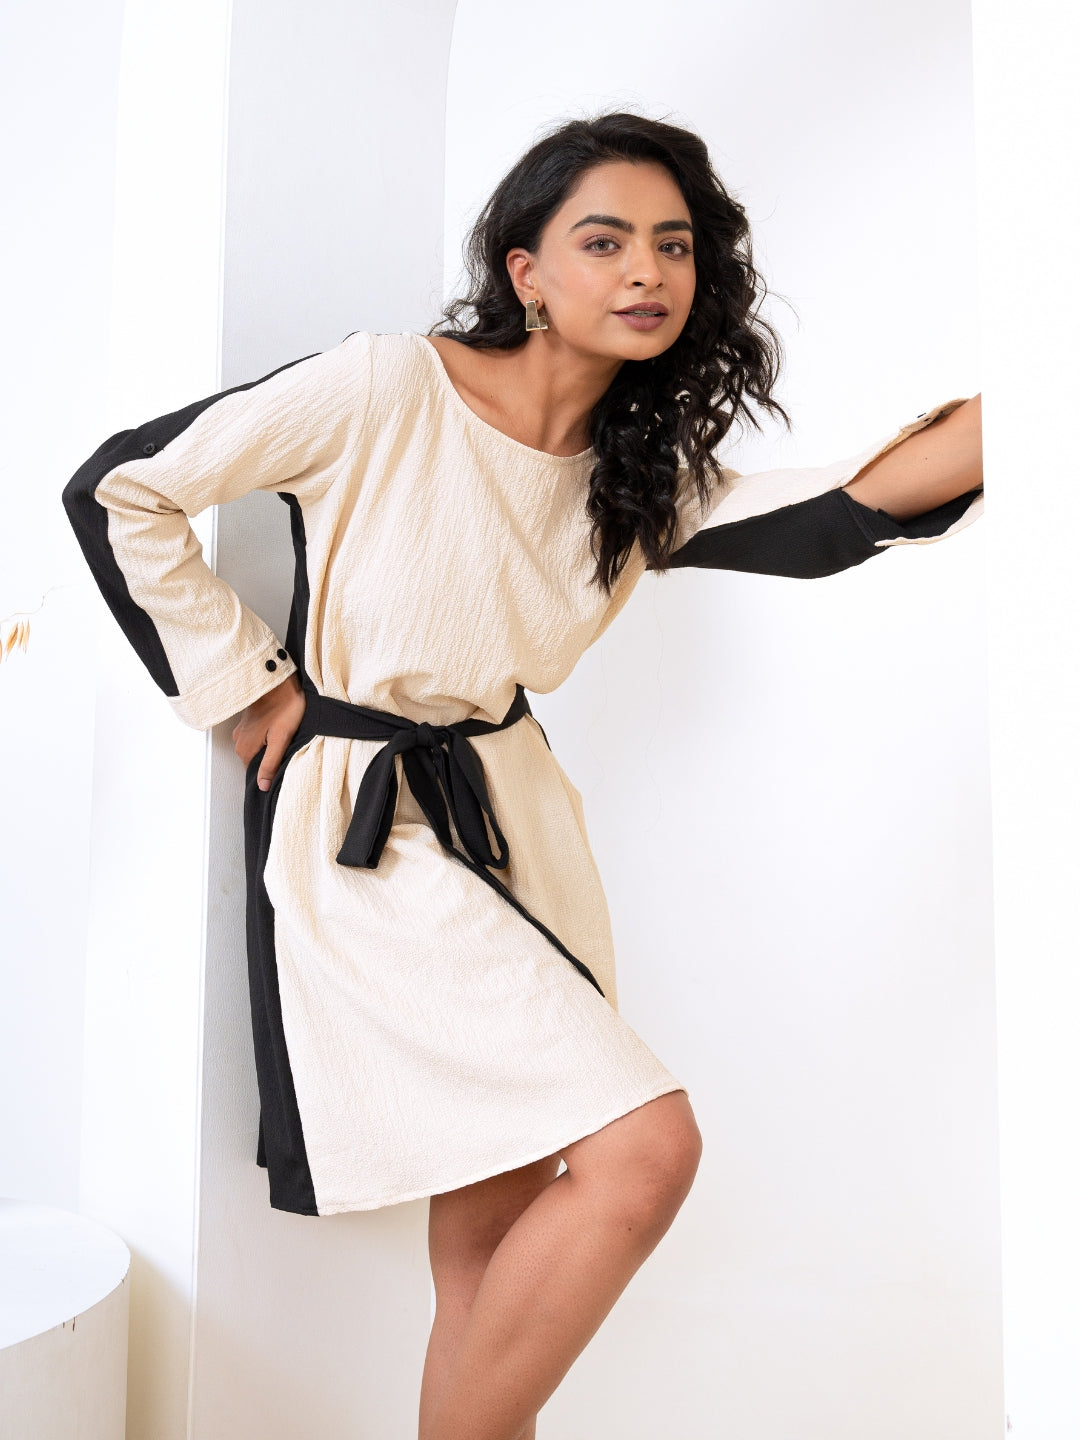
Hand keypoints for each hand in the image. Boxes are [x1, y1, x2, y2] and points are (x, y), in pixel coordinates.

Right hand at [231, 671, 306, 791]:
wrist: (279, 679)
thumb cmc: (284, 706)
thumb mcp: (281, 739)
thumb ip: (270, 764)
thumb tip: (263, 786)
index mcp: (245, 749)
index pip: (255, 773)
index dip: (270, 773)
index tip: (283, 766)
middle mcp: (239, 741)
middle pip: (256, 761)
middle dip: (270, 760)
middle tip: (288, 750)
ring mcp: (242, 730)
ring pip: (257, 748)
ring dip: (270, 747)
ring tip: (285, 738)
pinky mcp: (248, 721)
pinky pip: (257, 737)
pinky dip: (267, 737)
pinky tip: (279, 729)